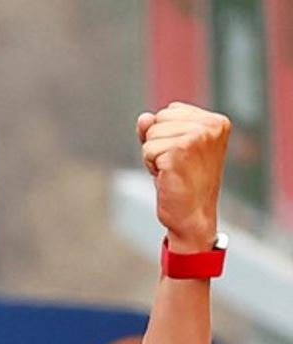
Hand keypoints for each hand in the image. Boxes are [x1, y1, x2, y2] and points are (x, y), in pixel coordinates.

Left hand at [136, 103, 229, 252]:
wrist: (192, 216)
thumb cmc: (184, 182)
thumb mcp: (173, 148)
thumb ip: (158, 128)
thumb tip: (144, 117)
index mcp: (216, 121)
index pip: (169, 110)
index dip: (165, 134)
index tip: (181, 155)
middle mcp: (210, 126)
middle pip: (158, 119)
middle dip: (157, 143)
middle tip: (175, 165)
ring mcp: (197, 137)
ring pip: (150, 134)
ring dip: (153, 155)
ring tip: (172, 171)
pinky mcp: (180, 151)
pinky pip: (147, 149)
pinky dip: (151, 165)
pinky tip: (167, 176)